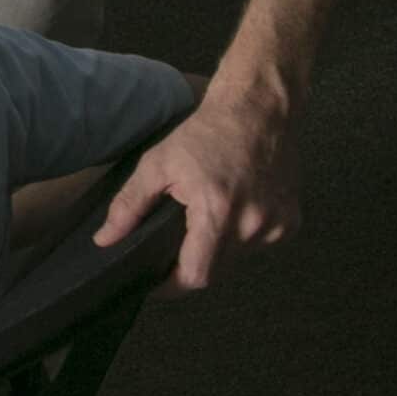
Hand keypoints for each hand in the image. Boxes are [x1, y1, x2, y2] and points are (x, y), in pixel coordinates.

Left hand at [95, 90, 300, 291]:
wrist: (258, 110)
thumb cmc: (204, 134)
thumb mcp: (157, 164)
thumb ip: (129, 206)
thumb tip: (105, 239)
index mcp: (218, 214)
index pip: (196, 276)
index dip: (171, 285)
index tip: (152, 283)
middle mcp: (253, 226)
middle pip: (216, 270)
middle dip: (191, 264)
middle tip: (171, 247)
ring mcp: (277, 225)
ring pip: (237, 259)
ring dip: (218, 249)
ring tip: (203, 219)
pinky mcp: (291, 221)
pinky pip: (258, 244)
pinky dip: (241, 236)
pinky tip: (231, 211)